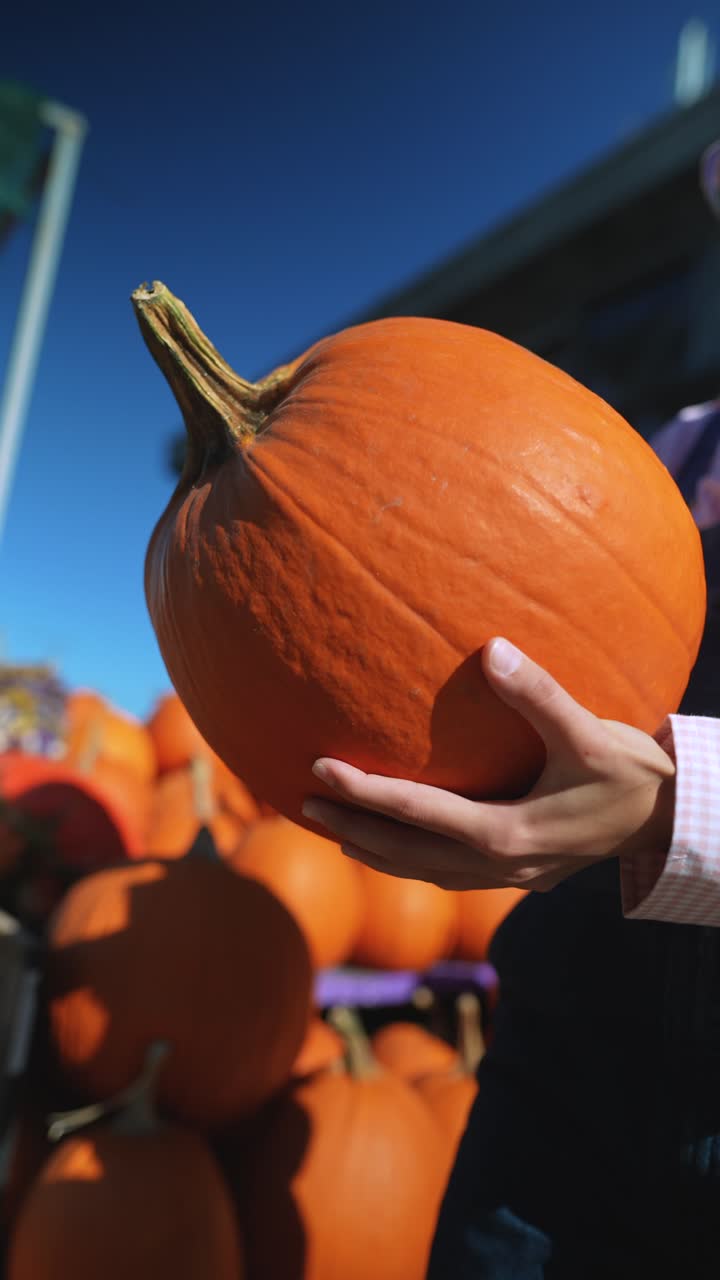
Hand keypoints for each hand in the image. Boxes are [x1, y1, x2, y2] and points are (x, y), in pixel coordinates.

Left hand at [302, 638, 676, 891]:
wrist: (671, 821)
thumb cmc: (631, 774)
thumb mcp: (589, 732)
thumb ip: (539, 694)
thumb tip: (492, 649)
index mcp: (506, 834)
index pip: (417, 813)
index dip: (365, 792)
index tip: (320, 769)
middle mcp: (498, 865)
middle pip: (406, 852)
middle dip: (353, 828)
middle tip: (304, 803)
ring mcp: (508, 878)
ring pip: (424, 869)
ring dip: (376, 850)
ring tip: (334, 828)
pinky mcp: (519, 876)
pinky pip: (448, 872)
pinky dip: (411, 859)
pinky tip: (396, 844)